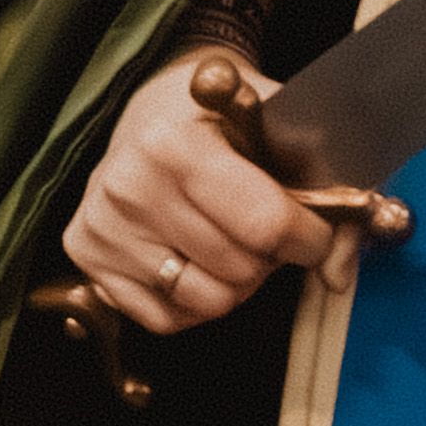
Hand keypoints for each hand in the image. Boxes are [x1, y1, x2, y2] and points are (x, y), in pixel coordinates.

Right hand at [62, 49, 401, 342]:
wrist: (156, 107)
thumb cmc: (225, 117)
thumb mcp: (283, 129)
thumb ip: (327, 193)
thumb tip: (338, 276)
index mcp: (174, 143)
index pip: (265, 225)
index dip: (311, 238)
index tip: (315, 230)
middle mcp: (128, 186)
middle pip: (238, 269)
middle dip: (269, 257)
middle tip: (262, 226)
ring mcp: (103, 226)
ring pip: (206, 301)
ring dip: (234, 283)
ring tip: (228, 241)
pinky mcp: (88, 257)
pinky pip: (167, 318)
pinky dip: (193, 301)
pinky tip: (192, 257)